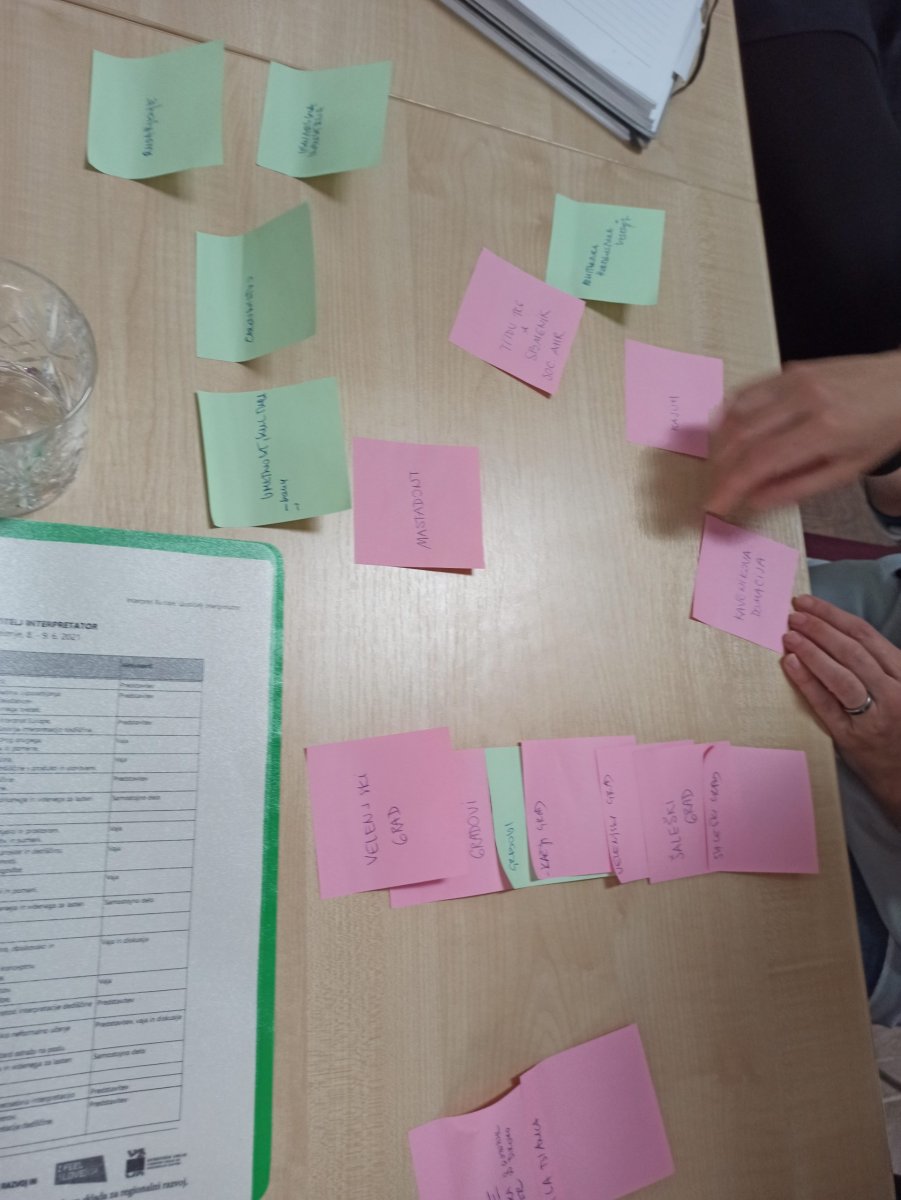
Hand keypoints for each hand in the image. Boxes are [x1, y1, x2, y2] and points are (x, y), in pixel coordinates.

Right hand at [707, 351, 900, 515]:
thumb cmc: (881, 431)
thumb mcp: (847, 471)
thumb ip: (797, 487)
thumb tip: (753, 500)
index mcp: (825, 430)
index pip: (760, 460)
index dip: (730, 485)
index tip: (714, 505)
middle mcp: (804, 399)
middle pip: (741, 435)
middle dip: (720, 468)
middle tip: (715, 489)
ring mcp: (794, 379)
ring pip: (736, 411)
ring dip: (719, 443)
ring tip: (719, 467)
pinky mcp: (789, 369)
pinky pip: (746, 392)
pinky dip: (728, 415)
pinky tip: (726, 435)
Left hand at [782, 593, 900, 829]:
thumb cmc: (899, 727)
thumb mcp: (899, 690)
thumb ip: (879, 666)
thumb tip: (835, 634)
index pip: (867, 636)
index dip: (834, 616)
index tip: (809, 603)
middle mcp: (893, 693)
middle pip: (852, 651)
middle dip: (819, 628)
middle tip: (793, 614)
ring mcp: (873, 717)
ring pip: (841, 675)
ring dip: (812, 650)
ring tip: (788, 635)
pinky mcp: (852, 738)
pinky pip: (826, 704)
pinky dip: (807, 681)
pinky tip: (790, 663)